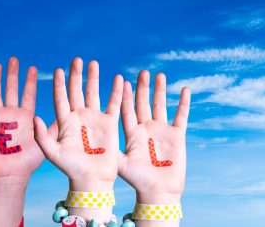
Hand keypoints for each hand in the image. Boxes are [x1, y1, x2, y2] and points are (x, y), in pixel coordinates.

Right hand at [0, 57, 43, 179]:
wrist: (11, 174)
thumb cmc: (29, 161)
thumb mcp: (46, 141)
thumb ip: (53, 126)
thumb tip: (68, 112)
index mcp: (26, 116)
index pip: (28, 94)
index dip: (29, 81)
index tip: (32, 67)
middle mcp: (11, 114)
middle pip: (11, 89)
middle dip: (12, 74)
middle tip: (14, 59)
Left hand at [33, 58, 122, 190]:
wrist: (92, 180)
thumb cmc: (71, 169)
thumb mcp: (52, 153)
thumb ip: (42, 136)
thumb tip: (34, 117)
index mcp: (64, 122)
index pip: (60, 98)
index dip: (59, 84)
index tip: (59, 69)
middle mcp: (79, 117)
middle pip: (76, 91)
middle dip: (76, 75)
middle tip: (77, 59)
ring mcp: (94, 119)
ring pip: (94, 93)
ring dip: (93, 78)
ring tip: (93, 63)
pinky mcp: (109, 124)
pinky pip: (113, 104)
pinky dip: (116, 92)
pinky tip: (118, 79)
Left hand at [118, 70, 190, 203]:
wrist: (159, 192)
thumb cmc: (137, 182)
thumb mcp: (118, 164)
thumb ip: (109, 150)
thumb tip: (80, 135)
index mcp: (130, 134)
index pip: (125, 109)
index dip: (123, 95)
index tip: (121, 81)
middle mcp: (145, 129)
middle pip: (142, 103)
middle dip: (142, 88)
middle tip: (142, 72)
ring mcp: (161, 131)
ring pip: (160, 105)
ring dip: (159, 90)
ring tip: (159, 75)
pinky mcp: (177, 136)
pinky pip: (181, 116)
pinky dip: (183, 103)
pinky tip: (184, 90)